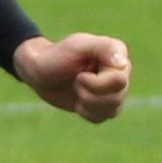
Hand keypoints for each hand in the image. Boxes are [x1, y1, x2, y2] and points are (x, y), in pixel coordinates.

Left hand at [15, 32, 129, 123]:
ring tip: (76, 90)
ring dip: (87, 104)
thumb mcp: (76, 45)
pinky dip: (87, 113)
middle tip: (75, 81)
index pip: (119, 80)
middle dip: (89, 94)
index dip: (96, 84)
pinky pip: (104, 117)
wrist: (39, 72)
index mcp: (118, 53)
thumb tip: (122, 63)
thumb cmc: (56, 55)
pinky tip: (78, 102)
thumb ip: (103, 47)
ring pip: (113, 109)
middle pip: (117, 96)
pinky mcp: (104, 103)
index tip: (79, 75)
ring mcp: (113, 88)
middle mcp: (120, 71)